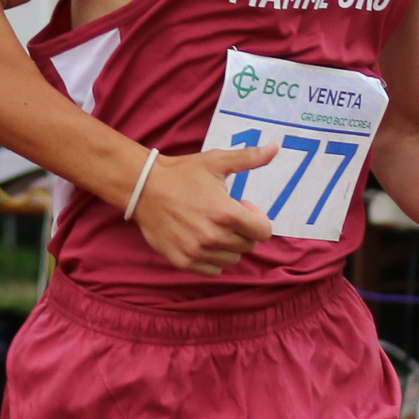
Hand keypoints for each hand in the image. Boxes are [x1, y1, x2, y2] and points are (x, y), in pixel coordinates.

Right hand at [131, 147, 274, 275]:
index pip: (263, 232)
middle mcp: (213, 236)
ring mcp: (196, 251)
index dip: (256, 218)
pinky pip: (212, 270)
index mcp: (226, 213)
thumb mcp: (216, 161)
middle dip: (242, 231)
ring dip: (227, 246)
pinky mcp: (182, 260)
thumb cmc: (181, 173)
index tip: (240, 206)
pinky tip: (201, 241)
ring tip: (211, 228)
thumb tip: (276, 147)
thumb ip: (249, 158)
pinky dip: (212, 259)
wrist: (142, 187)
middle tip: (222, 216)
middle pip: (248, 245)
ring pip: (232, 259)